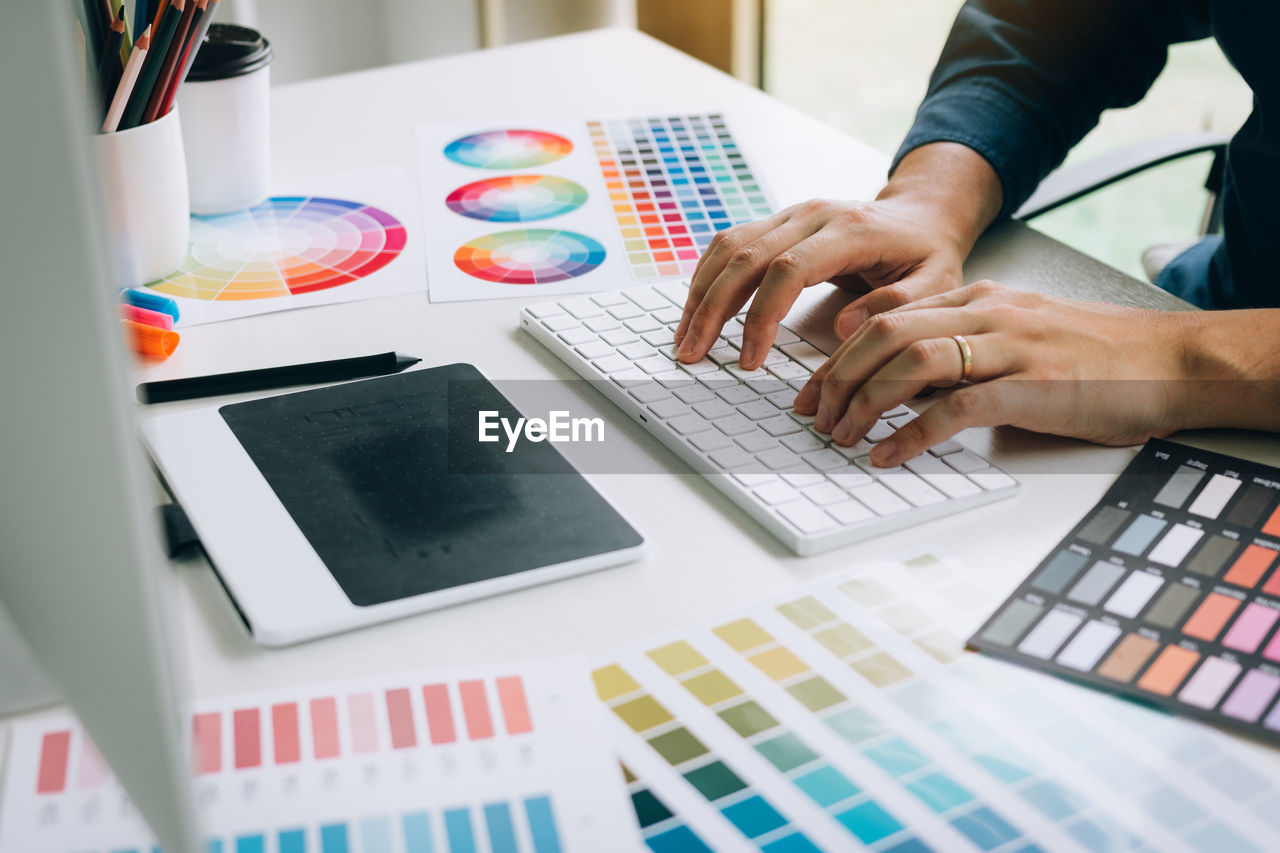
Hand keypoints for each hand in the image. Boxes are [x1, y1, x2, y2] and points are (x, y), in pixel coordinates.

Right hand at [673, 197, 966, 369]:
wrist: (921, 214)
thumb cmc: (927, 255)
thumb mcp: (934, 284)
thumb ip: (894, 307)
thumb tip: (845, 329)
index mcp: (850, 230)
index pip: (788, 269)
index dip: (761, 316)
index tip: (749, 359)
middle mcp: (812, 214)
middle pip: (746, 256)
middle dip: (712, 309)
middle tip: (692, 353)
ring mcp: (791, 214)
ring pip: (729, 247)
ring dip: (700, 293)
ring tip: (684, 336)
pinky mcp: (777, 221)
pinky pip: (729, 243)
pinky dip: (707, 276)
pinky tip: (696, 308)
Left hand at [793, 281, 1198, 465]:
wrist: (1172, 361)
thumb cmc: (1094, 358)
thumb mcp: (1016, 339)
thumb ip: (962, 351)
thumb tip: (901, 388)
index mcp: (977, 298)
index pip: (884, 316)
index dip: (837, 355)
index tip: (811, 390)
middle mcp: (986, 313)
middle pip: (882, 334)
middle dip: (836, 378)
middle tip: (813, 417)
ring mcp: (1009, 346)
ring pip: (909, 363)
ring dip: (863, 403)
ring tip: (842, 437)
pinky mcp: (1032, 386)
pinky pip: (955, 407)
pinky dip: (911, 433)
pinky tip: (888, 454)